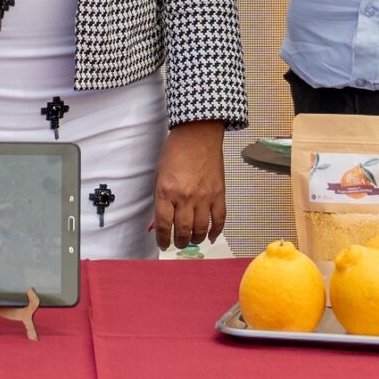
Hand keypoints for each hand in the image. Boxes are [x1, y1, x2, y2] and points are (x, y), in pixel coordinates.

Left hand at [152, 120, 227, 249]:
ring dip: (196, 239)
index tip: (163, 244)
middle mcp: (185, 197)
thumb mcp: (159, 174)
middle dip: (179, 241)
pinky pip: (219, 219)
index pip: (163, 224)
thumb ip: (161, 198)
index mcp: (167, 191)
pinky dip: (216, 231)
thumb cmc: (176, 151)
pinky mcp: (219, 194)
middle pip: (183, 230)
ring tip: (192, 239)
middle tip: (178, 243)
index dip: (162, 239)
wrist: (198, 134)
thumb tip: (161, 220)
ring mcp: (204, 197)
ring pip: (201, 229)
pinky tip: (211, 236)